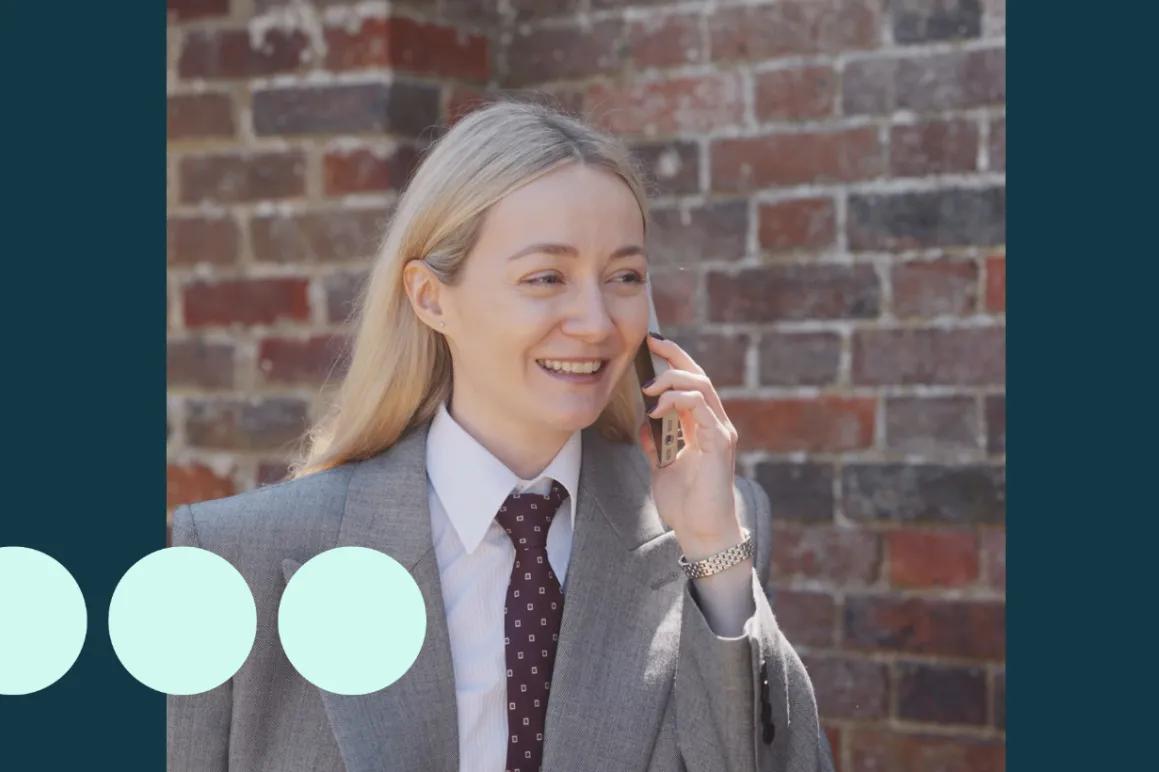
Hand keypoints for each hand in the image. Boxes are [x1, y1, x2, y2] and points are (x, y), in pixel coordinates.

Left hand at [637, 334, 742, 551]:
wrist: (700, 532)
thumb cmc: (685, 504)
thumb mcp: (661, 467)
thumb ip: (655, 444)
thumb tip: (644, 424)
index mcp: (702, 426)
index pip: (691, 382)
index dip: (674, 360)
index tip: (651, 344)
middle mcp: (715, 424)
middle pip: (699, 376)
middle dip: (675, 356)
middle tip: (650, 344)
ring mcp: (720, 432)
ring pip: (702, 387)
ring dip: (673, 379)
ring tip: (648, 387)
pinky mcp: (720, 443)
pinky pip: (702, 409)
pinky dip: (679, 401)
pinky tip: (657, 409)